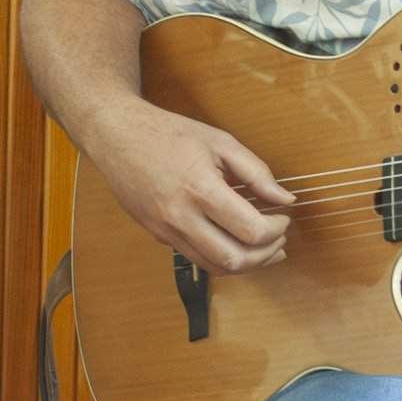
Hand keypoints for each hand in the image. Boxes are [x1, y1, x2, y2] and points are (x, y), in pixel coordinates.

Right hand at [85, 100, 294, 274]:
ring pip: (215, 267)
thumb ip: (256, 172)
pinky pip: (196, 258)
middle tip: (279, 238)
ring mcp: (166, 230)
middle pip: (234, 259)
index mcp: (200, 189)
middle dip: (266, 255)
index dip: (276, 229)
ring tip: (264, 248)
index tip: (283, 217)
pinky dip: (222, 257)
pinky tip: (234, 242)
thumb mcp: (220, 142)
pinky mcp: (158, 235)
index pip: (250, 230)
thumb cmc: (168, 133)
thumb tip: (285, 199)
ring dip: (246, 263)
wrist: (117, 136)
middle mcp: (181, 216)